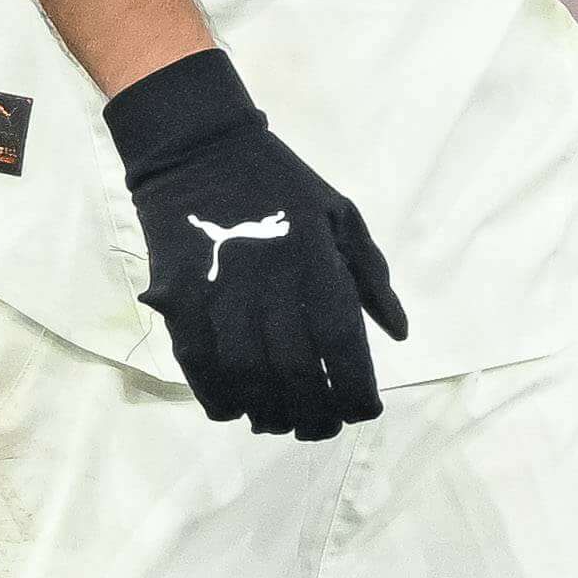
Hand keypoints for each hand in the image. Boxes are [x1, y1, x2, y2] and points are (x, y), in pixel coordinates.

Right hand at [104, 49, 408, 439]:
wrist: (199, 149)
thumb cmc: (280, 182)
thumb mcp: (341, 214)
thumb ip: (371, 276)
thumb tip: (399, 333)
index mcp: (315, 258)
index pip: (341, 340)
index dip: (356, 386)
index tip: (365, 411)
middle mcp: (269, 280)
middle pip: (294, 370)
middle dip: (315, 412)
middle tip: (323, 429)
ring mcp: (220, 290)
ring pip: (246, 374)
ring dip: (267, 412)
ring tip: (281, 425)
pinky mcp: (179, 295)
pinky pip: (197, 361)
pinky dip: (217, 394)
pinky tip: (234, 409)